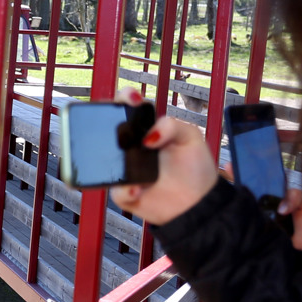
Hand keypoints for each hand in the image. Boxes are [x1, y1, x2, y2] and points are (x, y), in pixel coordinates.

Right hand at [109, 88, 218, 224]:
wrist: (198, 203)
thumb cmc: (195, 169)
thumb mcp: (191, 137)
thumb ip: (172, 126)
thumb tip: (147, 136)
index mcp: (147, 129)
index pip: (130, 107)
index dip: (126, 97)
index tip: (132, 99)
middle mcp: (132, 147)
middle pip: (109, 127)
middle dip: (104, 119)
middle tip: (115, 121)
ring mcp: (125, 169)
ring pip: (104, 159)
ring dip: (110, 156)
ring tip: (125, 160)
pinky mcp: (124, 192)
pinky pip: (116, 189)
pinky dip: (125, 189)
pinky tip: (137, 189)